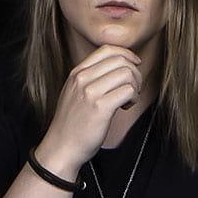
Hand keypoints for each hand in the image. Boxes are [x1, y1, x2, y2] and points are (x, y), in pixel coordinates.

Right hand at [40, 44, 142, 170]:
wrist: (61, 148)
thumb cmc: (72, 122)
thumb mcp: (74, 91)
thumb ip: (91, 77)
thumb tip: (119, 65)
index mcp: (77, 72)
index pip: (107, 50)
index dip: (126, 54)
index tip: (134, 64)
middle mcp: (82, 78)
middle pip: (120, 60)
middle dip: (134, 73)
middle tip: (133, 88)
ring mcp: (90, 92)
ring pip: (127, 74)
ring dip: (135, 86)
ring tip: (129, 99)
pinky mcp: (100, 107)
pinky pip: (128, 91)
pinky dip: (134, 98)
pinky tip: (126, 107)